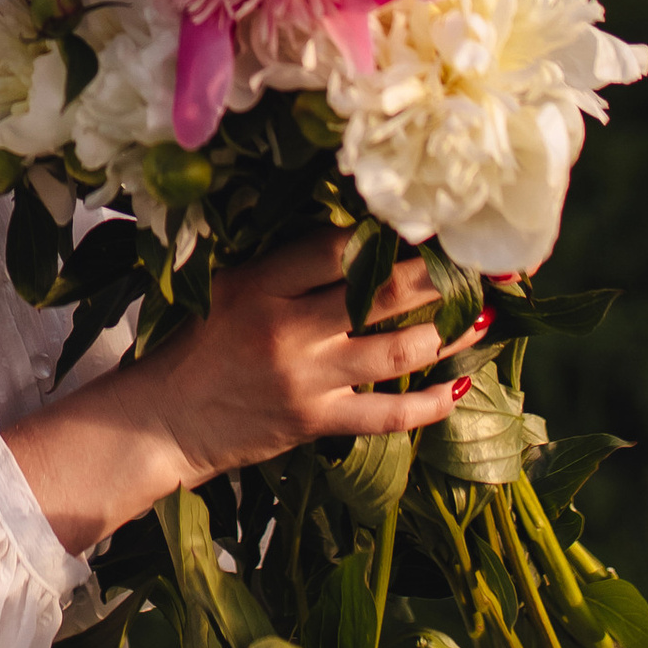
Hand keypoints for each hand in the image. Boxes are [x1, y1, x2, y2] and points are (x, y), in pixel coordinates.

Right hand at [1, 232, 487, 557]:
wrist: (164, 422)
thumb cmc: (198, 346)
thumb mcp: (230, 289)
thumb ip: (286, 268)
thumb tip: (360, 238)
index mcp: (261, 284)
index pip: (337, 247)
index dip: (388, 235)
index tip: (427, 224)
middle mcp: (287, 329)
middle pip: (380, 294)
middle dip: (437, 276)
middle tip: (480, 263)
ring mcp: (306, 379)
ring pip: (397, 352)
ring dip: (447, 334)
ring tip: (483, 317)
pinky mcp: (316, 422)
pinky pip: (387, 415)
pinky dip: (428, 405)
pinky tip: (460, 388)